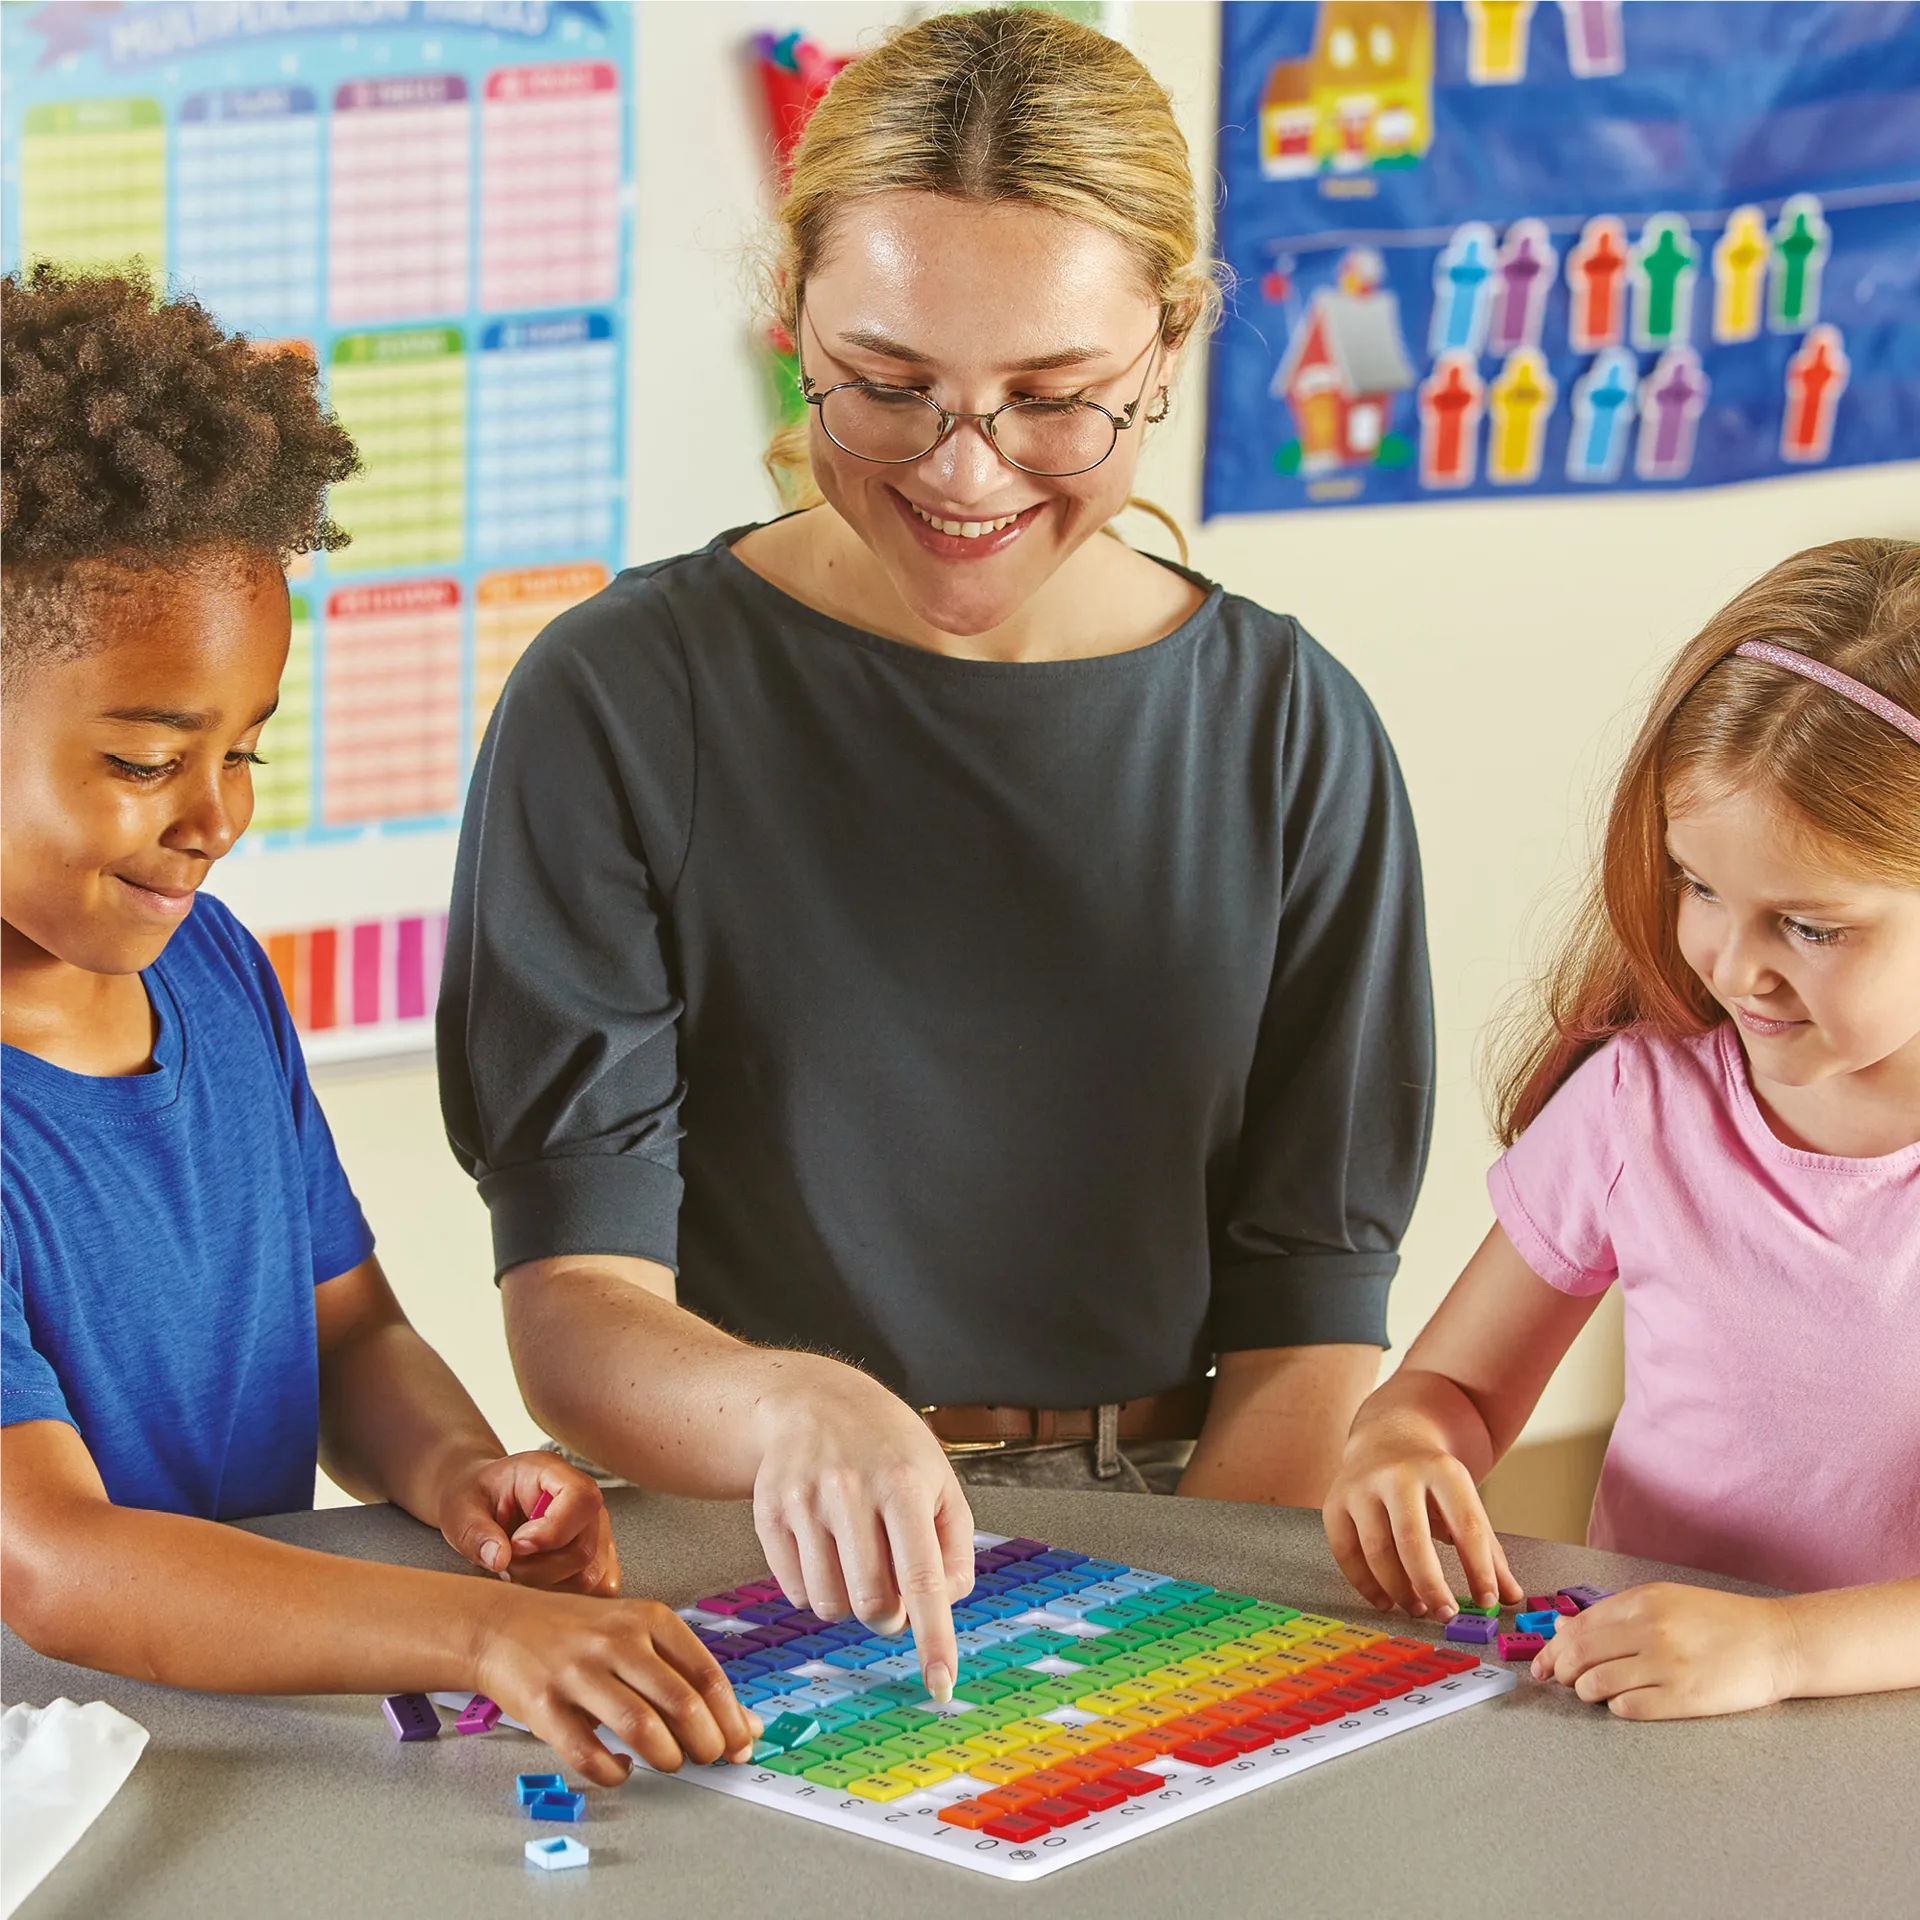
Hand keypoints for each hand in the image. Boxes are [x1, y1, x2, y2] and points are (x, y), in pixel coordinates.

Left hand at [437, 1452, 617, 1594]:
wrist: (481, 1502)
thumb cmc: (474, 1499)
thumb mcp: (461, 1510)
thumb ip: (476, 1533)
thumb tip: (499, 1559)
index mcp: (553, 1471)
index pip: (581, 1499)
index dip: (552, 1532)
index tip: (516, 1545)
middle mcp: (584, 1498)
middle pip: (585, 1547)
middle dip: (539, 1569)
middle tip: (507, 1561)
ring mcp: (596, 1527)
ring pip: (590, 1574)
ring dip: (549, 1584)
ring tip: (520, 1569)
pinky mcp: (598, 1553)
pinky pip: (598, 1585)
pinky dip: (566, 1594)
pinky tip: (538, 1581)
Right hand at [477, 1588, 759, 1786]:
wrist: (500, 1625)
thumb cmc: (577, 1633)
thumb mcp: (637, 1635)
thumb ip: (687, 1674)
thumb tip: (744, 1724)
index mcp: (648, 1619)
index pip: (706, 1673)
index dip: (731, 1717)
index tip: (743, 1744)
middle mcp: (616, 1641)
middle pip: (680, 1702)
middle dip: (705, 1742)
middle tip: (709, 1759)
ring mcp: (578, 1672)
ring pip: (640, 1727)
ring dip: (666, 1757)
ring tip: (670, 1763)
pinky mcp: (544, 1706)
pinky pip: (587, 1754)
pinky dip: (613, 1773)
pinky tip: (621, 1770)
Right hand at [748, 1355, 974, 1700]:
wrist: (814, 1401)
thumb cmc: (890, 1450)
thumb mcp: (940, 1482)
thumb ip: (953, 1550)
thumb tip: (937, 1610)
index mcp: (902, 1482)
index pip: (921, 1578)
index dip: (933, 1638)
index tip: (942, 1686)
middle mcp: (849, 1489)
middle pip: (872, 1603)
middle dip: (888, 1614)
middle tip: (893, 1588)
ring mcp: (802, 1500)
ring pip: (829, 1605)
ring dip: (849, 1602)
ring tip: (858, 1560)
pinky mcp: (767, 1512)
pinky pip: (796, 1592)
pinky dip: (817, 1587)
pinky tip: (825, 1547)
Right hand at [1322, 1414, 1524, 1617]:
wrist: (1387, 1437)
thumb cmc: (1431, 1480)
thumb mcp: (1464, 1500)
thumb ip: (1488, 1549)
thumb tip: (1511, 1597)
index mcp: (1440, 1470)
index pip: (1464, 1524)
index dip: (1478, 1568)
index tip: (1488, 1601)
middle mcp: (1397, 1474)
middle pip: (1412, 1539)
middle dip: (1431, 1585)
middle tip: (1446, 1614)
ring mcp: (1361, 1487)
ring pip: (1376, 1550)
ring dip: (1399, 1589)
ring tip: (1418, 1607)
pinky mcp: (1335, 1502)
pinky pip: (1345, 1552)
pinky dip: (1365, 1584)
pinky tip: (1385, 1599)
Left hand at [1532, 1583, 1797, 1718]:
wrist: (1777, 1641)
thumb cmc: (1720, 1621)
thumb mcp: (1666, 1601)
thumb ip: (1615, 1614)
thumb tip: (1563, 1627)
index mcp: (1644, 1601)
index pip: (1579, 1626)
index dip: (1553, 1648)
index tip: (1543, 1662)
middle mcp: (1651, 1630)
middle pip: (1580, 1654)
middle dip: (1559, 1670)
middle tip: (1556, 1680)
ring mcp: (1667, 1665)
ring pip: (1598, 1683)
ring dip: (1585, 1691)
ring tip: (1591, 1692)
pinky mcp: (1685, 1699)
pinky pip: (1630, 1708)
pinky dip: (1616, 1708)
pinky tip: (1622, 1704)